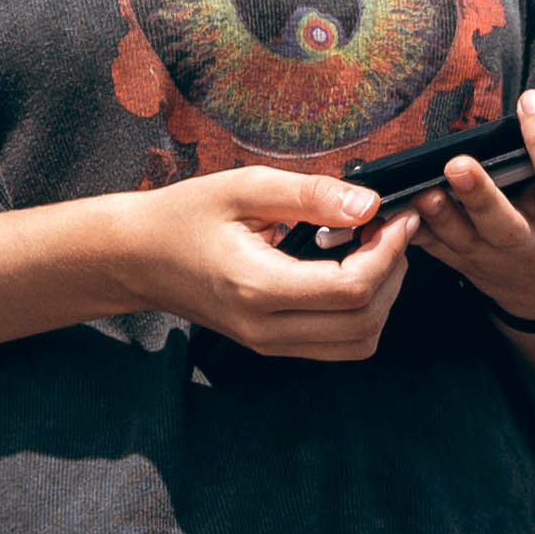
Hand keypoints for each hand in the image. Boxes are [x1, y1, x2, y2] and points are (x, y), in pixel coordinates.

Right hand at [120, 169, 417, 359]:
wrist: (137, 257)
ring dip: (382, 298)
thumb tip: (369, 204)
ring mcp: (269, 343)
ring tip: (376, 251)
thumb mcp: (245, 188)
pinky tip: (353, 271)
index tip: (398, 217)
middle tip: (391, 230)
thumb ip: (311, 196)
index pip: (351, 288)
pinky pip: (337, 345)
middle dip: (393, 273)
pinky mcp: (272, 345)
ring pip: (358, 342)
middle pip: (364, 321)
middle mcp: (266, 327)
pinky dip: (361, 313)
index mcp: (257, 287)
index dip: (389, 252)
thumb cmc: (184, 217)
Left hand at [411, 89, 534, 348]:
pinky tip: (391, 207)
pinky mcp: (459, 260)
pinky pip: (430, 246)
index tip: (531, 102)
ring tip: (423, 188)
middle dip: (480, 195)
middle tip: (460, 165)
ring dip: (438, 213)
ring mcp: (488, 255)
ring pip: (460, 237)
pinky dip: (409, 228)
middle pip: (502, 223)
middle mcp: (526, 242)